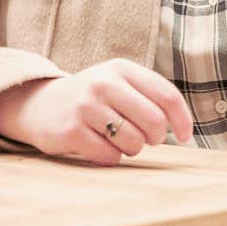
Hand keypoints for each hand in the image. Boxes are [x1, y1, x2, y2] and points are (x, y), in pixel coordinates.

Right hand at [0, 59, 192, 164]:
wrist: (40, 105)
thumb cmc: (93, 98)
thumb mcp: (119, 83)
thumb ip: (150, 96)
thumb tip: (184, 128)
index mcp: (120, 68)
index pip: (166, 95)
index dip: (182, 120)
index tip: (186, 136)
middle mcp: (103, 84)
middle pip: (154, 122)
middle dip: (156, 138)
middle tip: (147, 139)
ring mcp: (85, 108)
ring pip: (134, 143)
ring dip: (132, 148)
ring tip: (117, 139)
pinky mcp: (71, 132)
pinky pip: (110, 156)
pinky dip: (111, 157)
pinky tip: (98, 145)